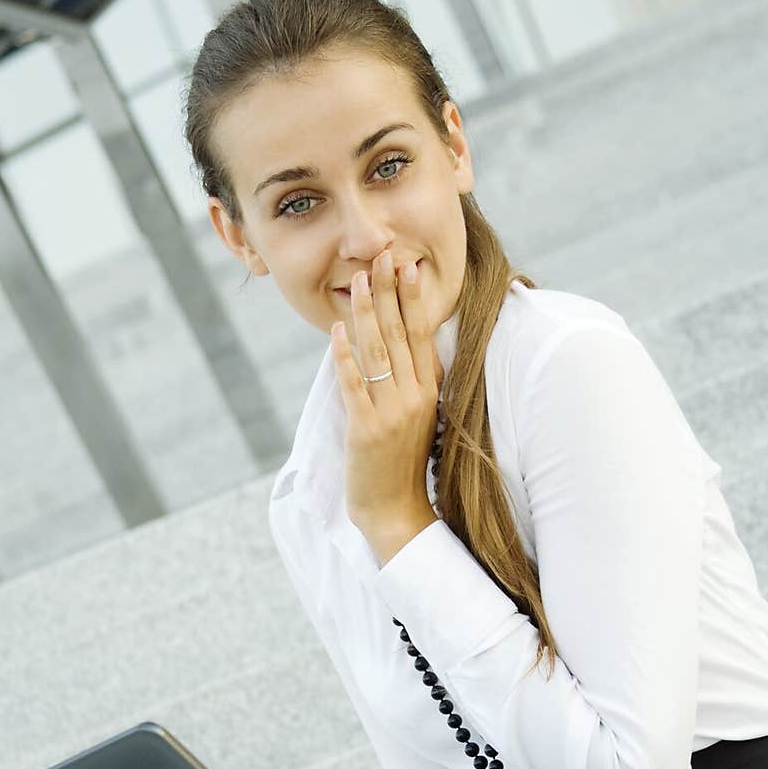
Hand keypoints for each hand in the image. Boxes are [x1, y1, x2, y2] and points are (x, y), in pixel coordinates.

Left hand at [331, 251, 444, 536]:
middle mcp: (416, 398)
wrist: (395, 511)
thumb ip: (413, 383)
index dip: (414, 300)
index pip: (423, 336)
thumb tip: (402, 345)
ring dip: (368, 313)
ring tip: (359, 281)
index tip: (408, 267)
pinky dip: (344, 355)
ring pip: (379, 352)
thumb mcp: (417, 418)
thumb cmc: (402, 464)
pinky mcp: (367, 429)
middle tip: (381, 258)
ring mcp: (392, 413)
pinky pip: (354, 383)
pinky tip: (337, 331)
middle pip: (401, 335)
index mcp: (430, 393)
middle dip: (390, 293)